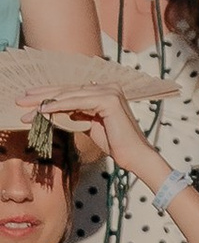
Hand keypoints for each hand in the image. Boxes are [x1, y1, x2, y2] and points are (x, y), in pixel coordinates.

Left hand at [21, 75, 160, 184]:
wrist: (133, 156)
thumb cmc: (115, 143)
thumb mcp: (88, 124)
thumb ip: (75, 114)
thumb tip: (55, 109)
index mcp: (105, 90)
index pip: (71, 91)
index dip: (49, 95)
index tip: (29, 100)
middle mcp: (109, 87)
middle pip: (68, 90)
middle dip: (43, 96)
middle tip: (21, 101)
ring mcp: (110, 91)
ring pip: (70, 95)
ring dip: (46, 103)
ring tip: (28, 109)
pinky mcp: (109, 99)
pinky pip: (77, 102)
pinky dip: (59, 106)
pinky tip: (44, 110)